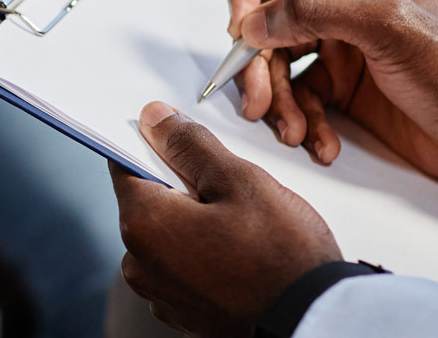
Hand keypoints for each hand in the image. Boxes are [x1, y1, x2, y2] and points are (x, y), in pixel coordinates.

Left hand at [114, 101, 340, 335]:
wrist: (311, 319)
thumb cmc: (282, 255)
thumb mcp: (239, 180)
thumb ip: (190, 146)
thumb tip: (155, 119)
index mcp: (144, 224)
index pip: (125, 166)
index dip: (156, 147)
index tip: (185, 144)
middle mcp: (139, 264)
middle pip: (149, 202)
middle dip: (182, 188)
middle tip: (231, 191)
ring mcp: (159, 293)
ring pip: (168, 236)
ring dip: (195, 223)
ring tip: (242, 228)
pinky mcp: (183, 313)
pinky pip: (182, 268)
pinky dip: (203, 255)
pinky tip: (240, 256)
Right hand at [228, 0, 437, 183]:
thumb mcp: (387, 27)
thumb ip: (315, 12)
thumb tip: (252, 20)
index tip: (241, 25)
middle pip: (267, 10)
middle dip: (256, 58)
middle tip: (254, 97)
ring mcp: (338, 37)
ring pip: (274, 57)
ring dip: (275, 97)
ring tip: (292, 130)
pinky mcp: (339, 80)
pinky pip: (296, 94)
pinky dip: (301, 120)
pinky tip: (321, 143)